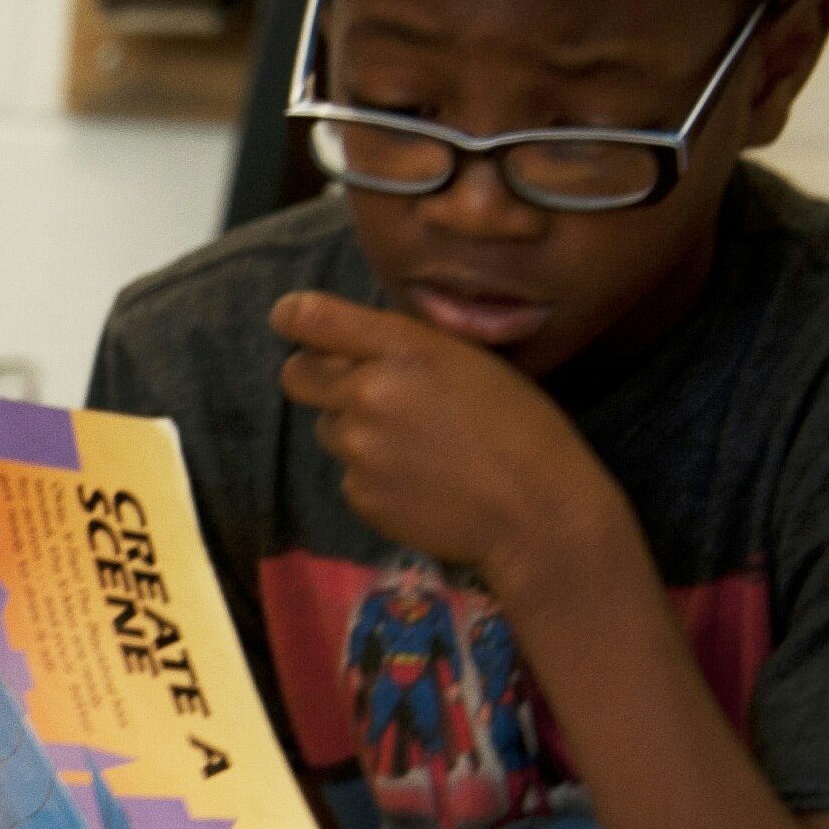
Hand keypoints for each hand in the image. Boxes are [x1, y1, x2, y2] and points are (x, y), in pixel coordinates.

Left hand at [270, 292, 616, 583]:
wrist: (536, 510)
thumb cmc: (522, 428)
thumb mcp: (472, 361)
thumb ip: (406, 346)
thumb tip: (356, 342)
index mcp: (403, 348)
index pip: (310, 318)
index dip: (293, 318)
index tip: (292, 322)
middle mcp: (368, 392)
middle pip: (296, 375)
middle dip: (316, 378)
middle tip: (353, 391)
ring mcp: (358, 447)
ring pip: (327, 427)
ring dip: (353, 430)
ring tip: (415, 446)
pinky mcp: (357, 493)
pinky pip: (347, 473)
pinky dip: (373, 476)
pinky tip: (420, 481)